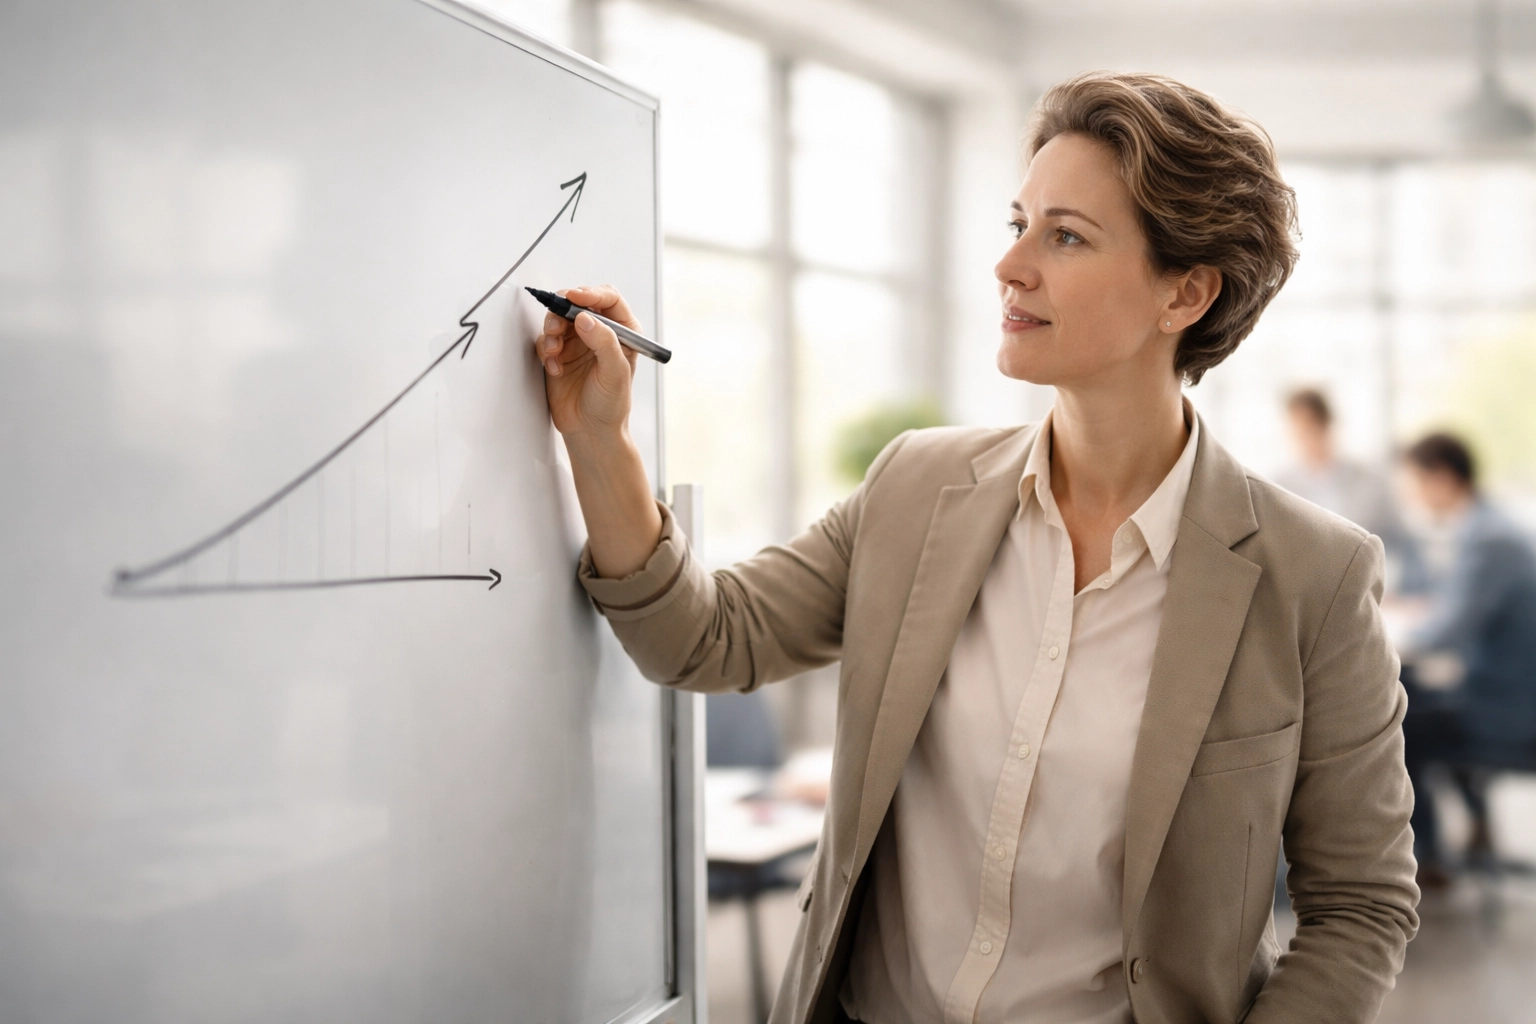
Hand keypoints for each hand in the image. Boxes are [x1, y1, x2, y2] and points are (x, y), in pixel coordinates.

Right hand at [536, 284, 640, 443]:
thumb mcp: (615, 373)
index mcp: (623, 332)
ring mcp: (578, 342)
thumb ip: (603, 343)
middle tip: (557, 324)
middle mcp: (600, 332)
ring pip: (559, 318)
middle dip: (564, 309)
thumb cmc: (611, 405)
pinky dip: (547, 350)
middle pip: (578, 303)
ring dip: (552, 329)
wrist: (590, 431)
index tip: (574, 297)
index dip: (590, 293)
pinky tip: (555, 368)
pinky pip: (546, 339)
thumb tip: (585, 318)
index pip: (608, 299)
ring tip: (554, 350)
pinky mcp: (559, 354)